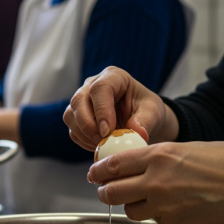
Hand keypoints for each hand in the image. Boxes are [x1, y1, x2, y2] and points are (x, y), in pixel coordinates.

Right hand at [63, 67, 178, 150]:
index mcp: (113, 77)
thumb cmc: (147, 110)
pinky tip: (99, 146)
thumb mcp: (153, 112)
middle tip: (102, 141)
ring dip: (84, 134)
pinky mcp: (77, 116)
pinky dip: (83, 141)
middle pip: (78, 100)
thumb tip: (136, 132)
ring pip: (70, 115)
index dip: (101, 110)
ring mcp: (82, 100)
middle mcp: (92, 85)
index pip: (100, 88)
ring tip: (103, 144)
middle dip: (87, 124)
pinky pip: (72, 130)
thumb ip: (145, 121)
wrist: (141, 118)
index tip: (108, 131)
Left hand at [90, 141, 223, 223]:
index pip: (114, 164)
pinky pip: (154, 220)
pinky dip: (155, 215)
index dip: (99, 171)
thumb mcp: (187, 148)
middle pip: (112, 191)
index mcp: (158, 156)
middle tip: (106, 190)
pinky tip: (169, 208)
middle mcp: (156, 181)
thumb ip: (160, 157)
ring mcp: (164, 206)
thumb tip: (141, 163)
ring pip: (129, 210)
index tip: (94, 173)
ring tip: (140, 200)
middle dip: (105, 191)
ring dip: (130, 206)